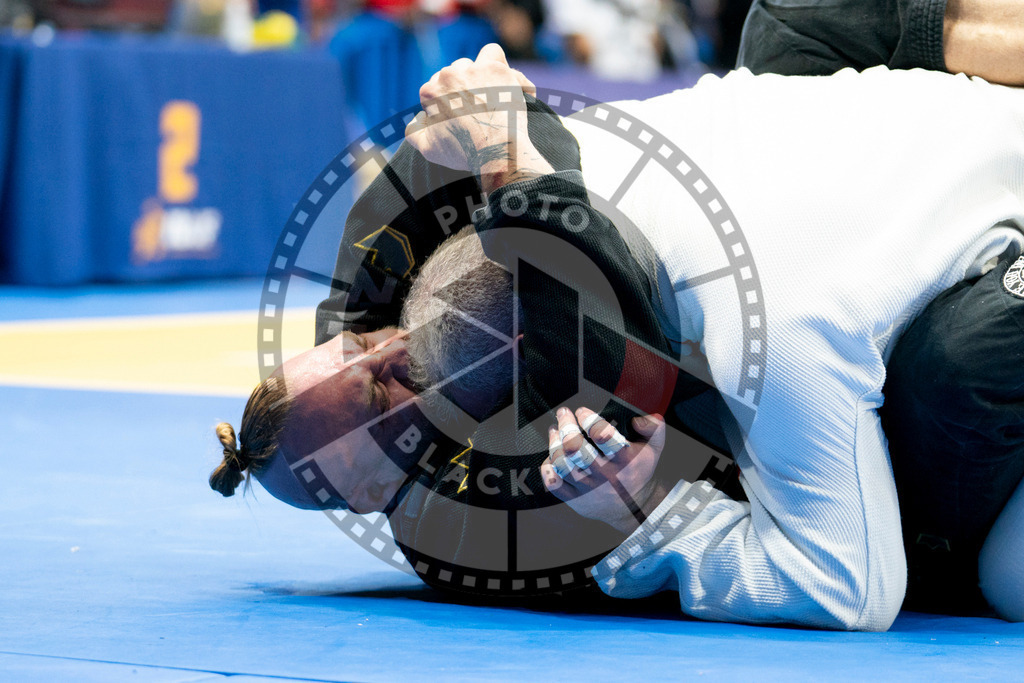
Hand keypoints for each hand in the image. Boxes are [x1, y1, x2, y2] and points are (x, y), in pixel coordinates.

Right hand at [405, 44, 551, 190]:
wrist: (496, 150)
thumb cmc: (464, 152)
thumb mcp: (429, 149)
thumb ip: (414, 132)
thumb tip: (418, 119)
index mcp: (431, 92)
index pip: (434, 88)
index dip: (444, 102)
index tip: (459, 116)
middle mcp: (449, 75)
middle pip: (454, 73)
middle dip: (464, 88)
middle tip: (478, 108)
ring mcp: (473, 70)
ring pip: (473, 62)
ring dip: (482, 76)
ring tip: (494, 97)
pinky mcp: (496, 68)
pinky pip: (494, 53)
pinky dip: (501, 66)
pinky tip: (510, 85)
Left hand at [541, 407, 667, 534]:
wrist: (632, 507)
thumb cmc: (639, 471)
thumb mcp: (654, 449)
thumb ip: (654, 428)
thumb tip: (640, 418)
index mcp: (624, 460)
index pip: (603, 436)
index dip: (589, 420)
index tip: (582, 411)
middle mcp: (604, 475)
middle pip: (576, 448)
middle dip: (566, 426)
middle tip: (563, 413)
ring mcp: (587, 489)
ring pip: (562, 464)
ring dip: (554, 443)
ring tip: (554, 430)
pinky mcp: (575, 500)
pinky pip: (554, 485)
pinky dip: (547, 469)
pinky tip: (550, 457)